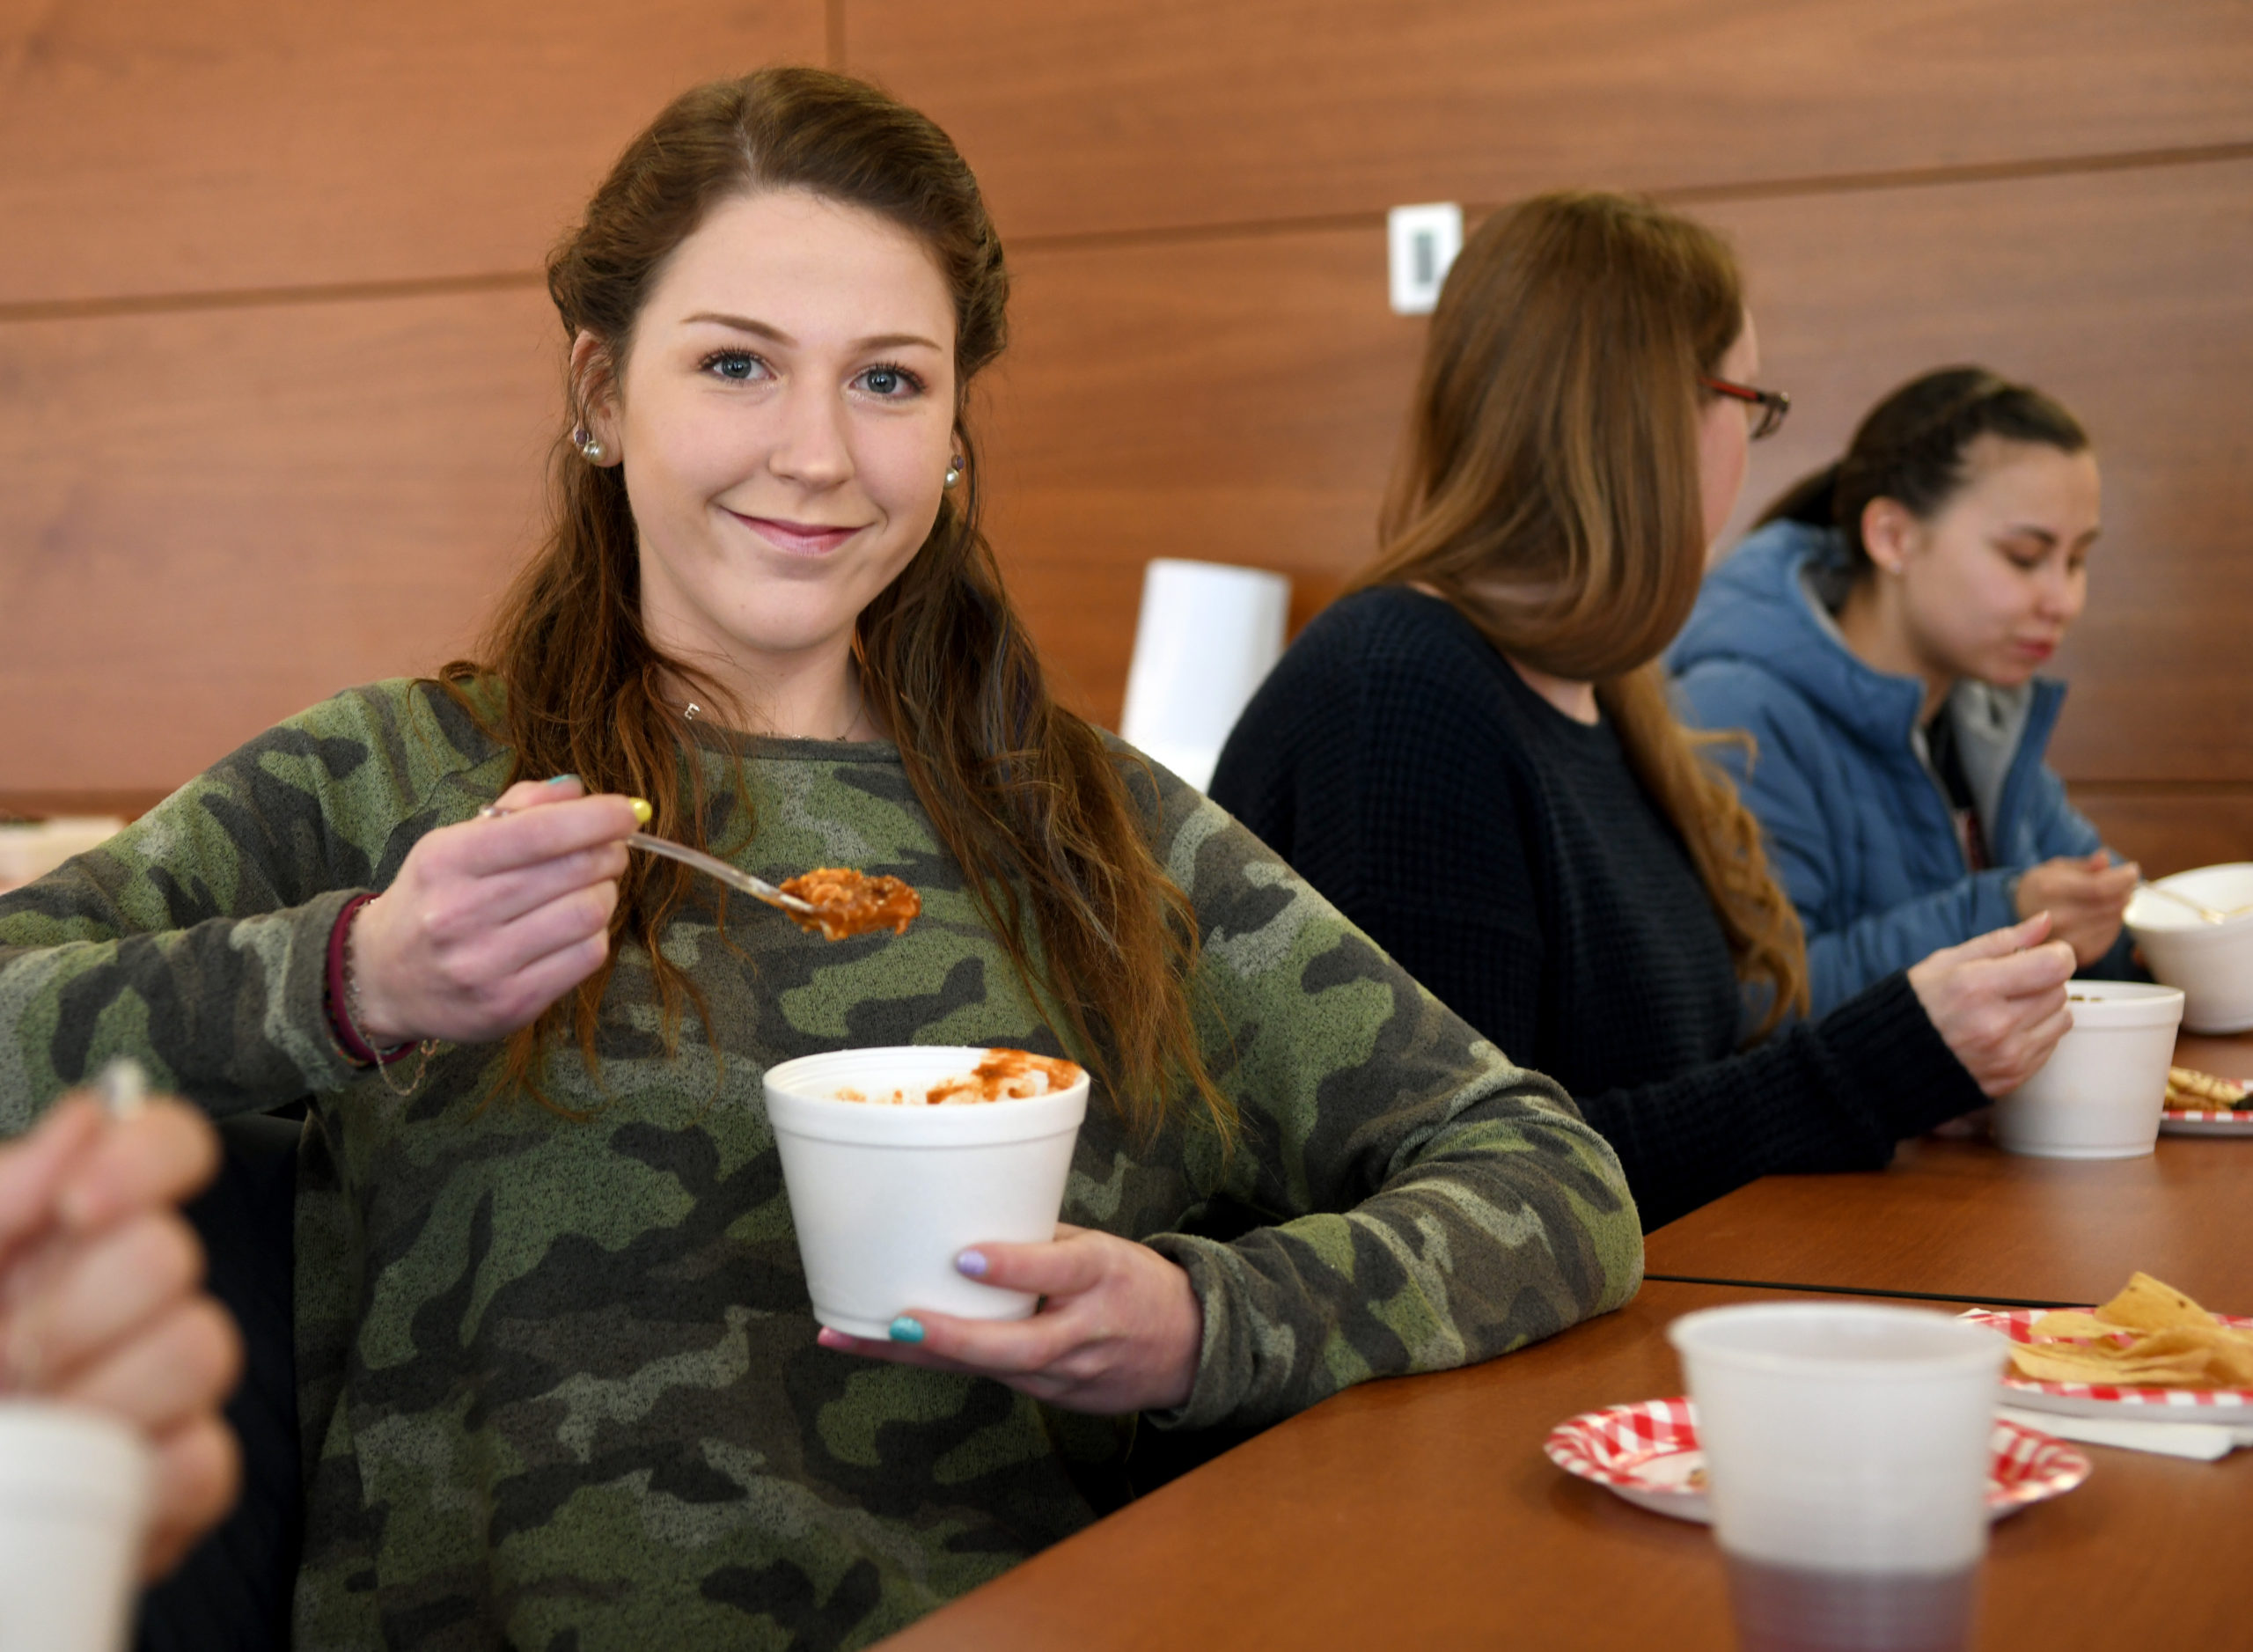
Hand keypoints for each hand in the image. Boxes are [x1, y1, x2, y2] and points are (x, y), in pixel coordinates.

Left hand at [0, 1094, 242, 1578]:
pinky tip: (79, 1483)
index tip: (78, 1207)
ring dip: (106, 1393)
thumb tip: (88, 1119)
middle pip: (177, 1254)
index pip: (171, 1146)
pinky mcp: (174, 1481)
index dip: (148, 1160)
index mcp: (64, 1236)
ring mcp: (157, 1390)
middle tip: (8, 1355)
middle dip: (82, 1309)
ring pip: (207, 1348)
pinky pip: (209, 1462)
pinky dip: (144, 1478)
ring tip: (34, 1427)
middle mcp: (121, 1301)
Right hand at [350, 777, 637, 1044]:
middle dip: (609, 852)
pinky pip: (588, 957)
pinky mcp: (511, 1005)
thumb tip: (577, 791)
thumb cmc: (433, 899)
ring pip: (589, 913)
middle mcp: (460, 913)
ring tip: (591, 888)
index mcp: (446, 861)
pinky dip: (595, 934)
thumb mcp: (454, 843)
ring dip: (606, 893)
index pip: (540, 832)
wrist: (385, 979)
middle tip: (611, 849)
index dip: (598, 818)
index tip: (626, 812)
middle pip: (575, 870)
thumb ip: (517, 810)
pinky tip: (575, 928)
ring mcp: (485, 964)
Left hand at [814, 1224, 1202, 1414]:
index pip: (1058, 1271)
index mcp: (1103, 1275)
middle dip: (952, 1338)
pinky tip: (887, 1349)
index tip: (965, 1258)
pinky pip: (992, 1379)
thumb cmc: (1135, 1282)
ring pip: (990, 1369)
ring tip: (853, 1336)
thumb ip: (1040, 1242)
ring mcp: (1069, 1374)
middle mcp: (1086, 1331)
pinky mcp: (1054, 1397)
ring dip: (922, 1355)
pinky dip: (942, 1362)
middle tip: (895, 1322)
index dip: (1013, 1267)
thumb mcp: (1101, 1247)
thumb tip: (963, 1215)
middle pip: (1016, 1346)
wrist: (1192, 1348)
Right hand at [1907, 912, 2076, 1096]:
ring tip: (2009, 1008)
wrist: (1889, 1062)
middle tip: (2013, 983)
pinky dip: (2036, 1034)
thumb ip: (2001, 941)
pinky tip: (2005, 1031)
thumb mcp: (1948, 961)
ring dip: (2044, 1008)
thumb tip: (2045, 922)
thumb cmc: (1917, 1005)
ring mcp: (2006, 1056)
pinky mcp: (2013, 1077)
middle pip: (2059, 990)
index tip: (2044, 954)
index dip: (2057, 954)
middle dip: (2043, 980)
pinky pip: (2050, 1046)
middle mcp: (1995, 1024)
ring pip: (2062, 1019)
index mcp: (1975, 987)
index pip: (2054, 966)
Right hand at [2013, 850, 2136, 967]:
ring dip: (2119, 907)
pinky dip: (2112, 923)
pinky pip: (2110, 936)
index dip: (2123, 878)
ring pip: (2115, 920)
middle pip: (2112, 905)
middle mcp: (2057, 919)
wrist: (2019, 917)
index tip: (2131, 870)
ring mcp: (2067, 941)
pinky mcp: (2078, 956)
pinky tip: (2101, 916)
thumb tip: (2104, 858)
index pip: (2101, 888)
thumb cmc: (2043, 889)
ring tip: (2108, 899)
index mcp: (2050, 890)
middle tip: (2121, 883)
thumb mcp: (2057, 868)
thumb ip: (2085, 865)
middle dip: (2124, 890)